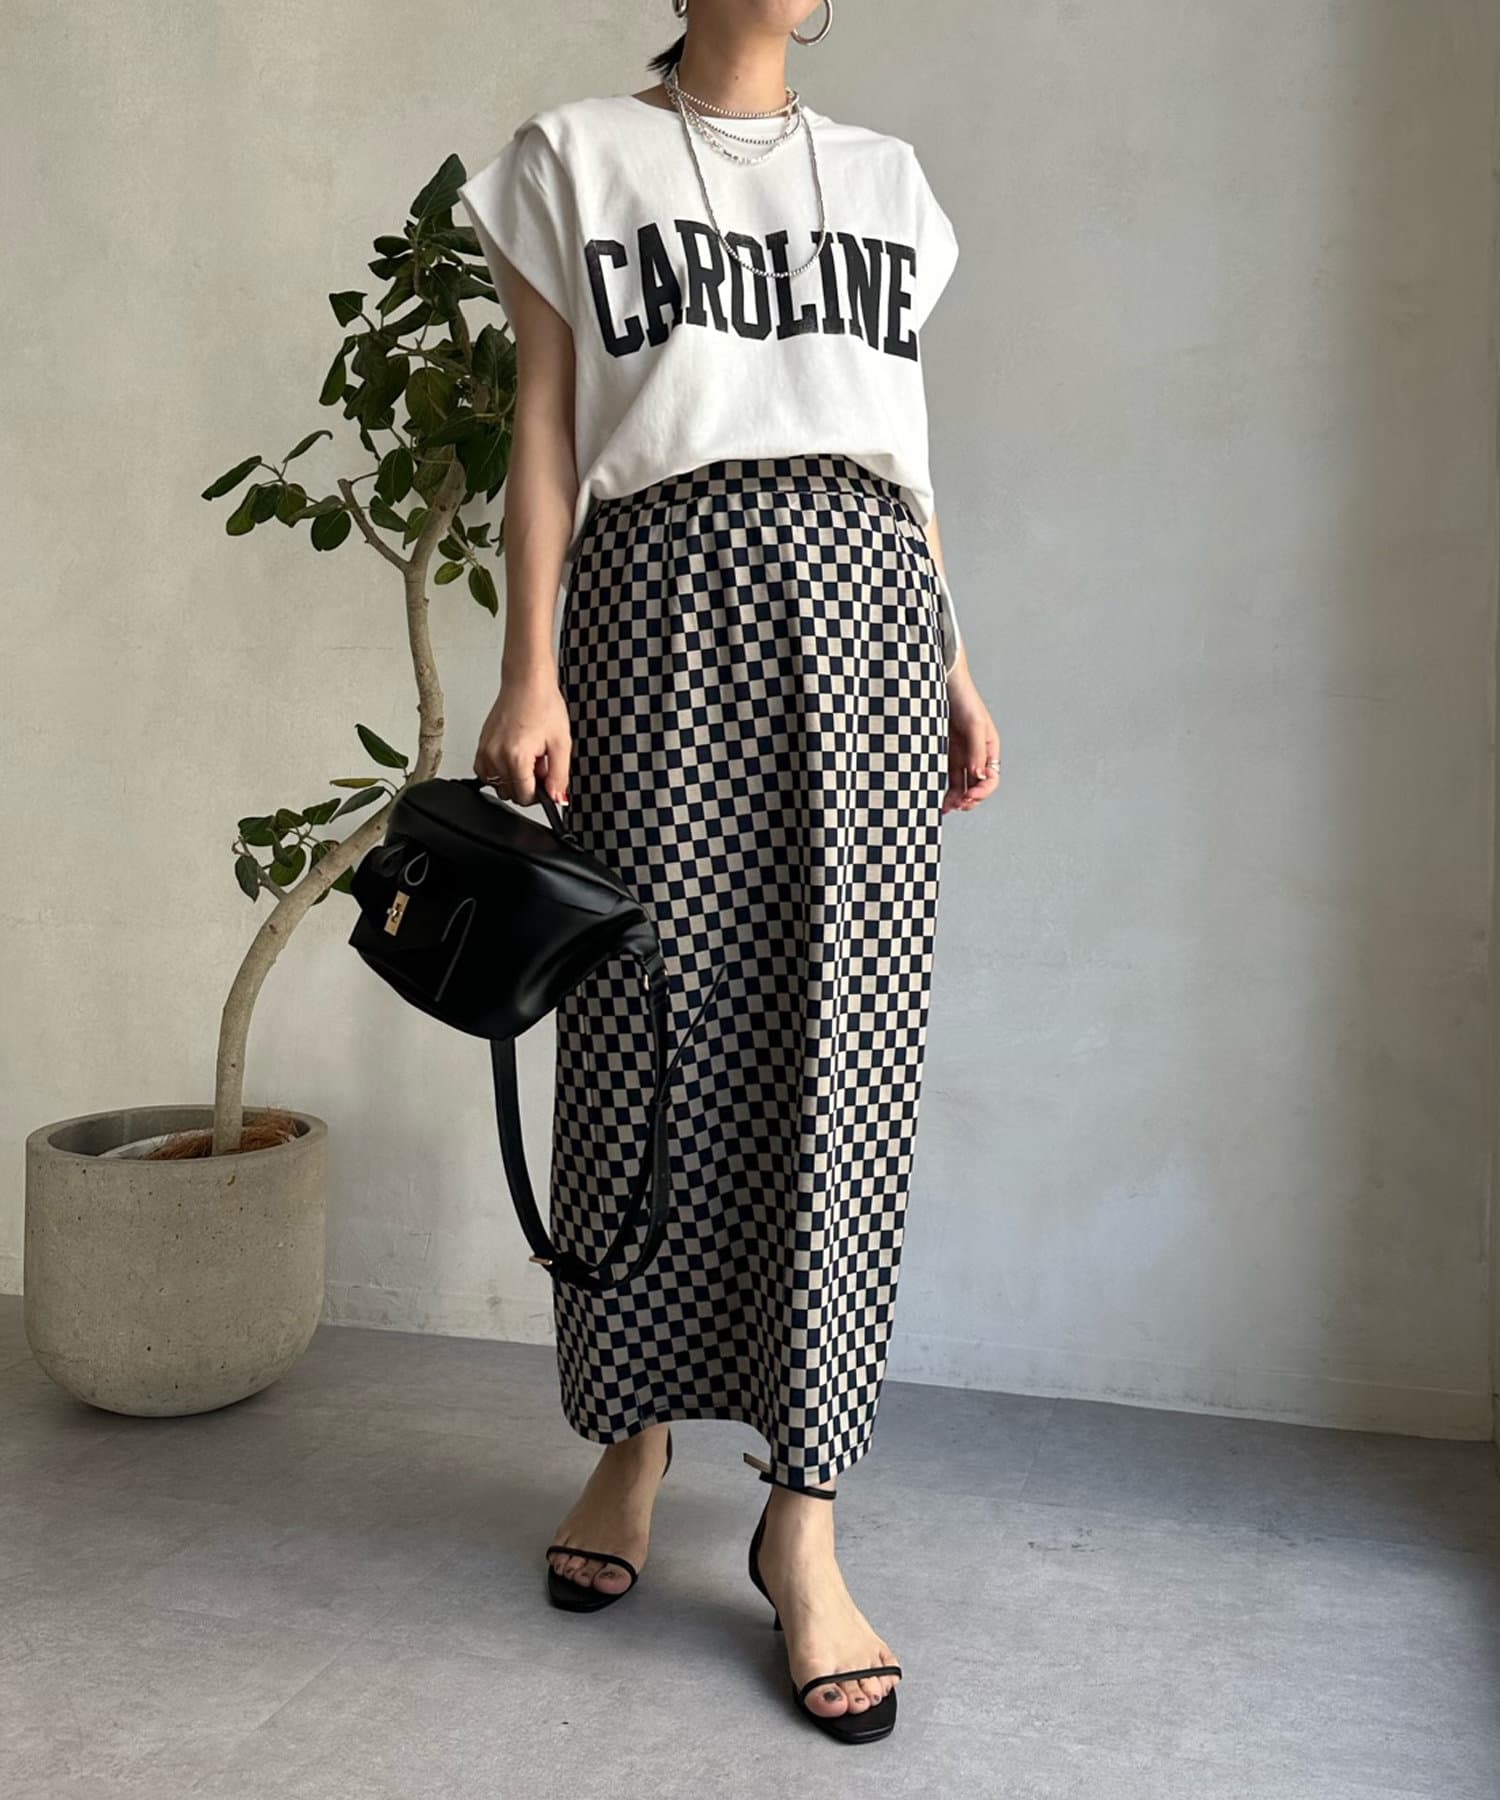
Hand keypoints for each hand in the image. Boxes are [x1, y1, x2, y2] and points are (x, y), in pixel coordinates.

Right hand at [473, 663, 571, 806]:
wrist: (527, 683)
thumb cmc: (542, 705)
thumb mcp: (561, 743)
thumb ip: (559, 776)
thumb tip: (557, 798)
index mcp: (516, 756)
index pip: (525, 797)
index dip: (540, 793)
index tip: (546, 780)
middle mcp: (495, 755)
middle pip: (511, 793)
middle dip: (528, 783)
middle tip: (539, 761)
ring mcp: (485, 751)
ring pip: (498, 785)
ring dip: (514, 778)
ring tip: (527, 756)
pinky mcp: (481, 746)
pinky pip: (486, 773)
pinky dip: (499, 771)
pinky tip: (513, 756)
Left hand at [942, 665, 999, 814]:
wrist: (941, 683)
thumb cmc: (963, 699)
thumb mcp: (974, 724)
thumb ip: (976, 751)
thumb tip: (978, 776)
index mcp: (989, 748)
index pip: (991, 778)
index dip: (983, 790)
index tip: (970, 795)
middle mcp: (976, 755)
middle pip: (977, 786)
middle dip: (970, 799)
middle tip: (959, 805)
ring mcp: (960, 755)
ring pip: (961, 785)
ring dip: (957, 799)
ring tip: (946, 808)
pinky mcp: (944, 754)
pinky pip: (946, 777)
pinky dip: (944, 790)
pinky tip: (939, 800)